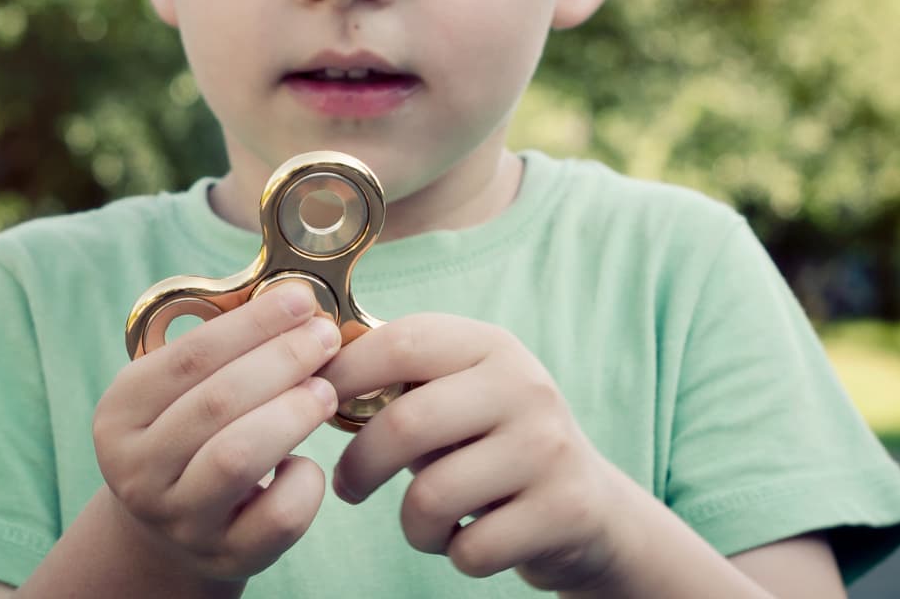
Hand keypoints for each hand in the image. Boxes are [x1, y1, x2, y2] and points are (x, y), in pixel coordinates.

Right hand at [91, 281, 342, 581]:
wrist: (168, 530)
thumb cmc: (188, 436)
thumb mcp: (179, 392)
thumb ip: (221, 350)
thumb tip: (294, 301)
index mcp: (120, 414)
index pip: (188, 357)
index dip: (251, 324)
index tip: (300, 300)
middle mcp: (137, 470)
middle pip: (216, 403)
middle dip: (281, 361)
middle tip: (324, 338)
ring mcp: (179, 519)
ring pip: (239, 458)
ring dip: (292, 413)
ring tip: (325, 390)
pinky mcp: (224, 556)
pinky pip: (278, 518)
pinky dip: (305, 482)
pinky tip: (305, 462)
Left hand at [320, 314, 636, 590]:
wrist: (591, 511)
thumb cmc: (493, 449)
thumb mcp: (459, 396)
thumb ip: (400, 384)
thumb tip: (307, 373)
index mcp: (490, 346)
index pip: (402, 344)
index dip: (344, 374)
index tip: (311, 403)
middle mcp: (525, 387)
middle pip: (407, 425)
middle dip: (360, 465)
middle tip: (348, 486)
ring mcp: (548, 448)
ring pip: (433, 497)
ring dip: (412, 525)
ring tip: (424, 522)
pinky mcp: (564, 510)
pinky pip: (470, 548)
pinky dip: (454, 554)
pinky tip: (470, 539)